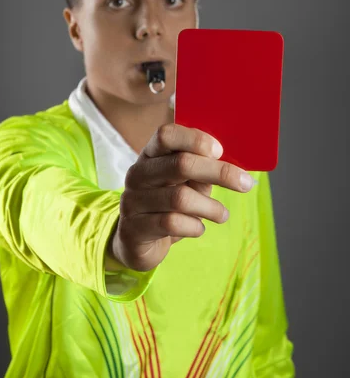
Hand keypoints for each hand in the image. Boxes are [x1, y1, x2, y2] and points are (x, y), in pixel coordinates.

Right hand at [108, 123, 255, 271]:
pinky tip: (198, 228)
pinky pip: (172, 224)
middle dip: (219, 173)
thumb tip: (233, 167)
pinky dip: (194, 227)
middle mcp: (138, 174)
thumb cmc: (167, 206)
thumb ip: (201, 172)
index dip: (195, 139)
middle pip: (180, 164)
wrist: (136, 242)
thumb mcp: (184, 184)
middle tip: (245, 184)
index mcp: (150, 155)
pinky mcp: (135, 228)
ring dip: (210, 207)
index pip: (166, 135)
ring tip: (222, 215)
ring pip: (180, 198)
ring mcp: (133, 201)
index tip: (220, 151)